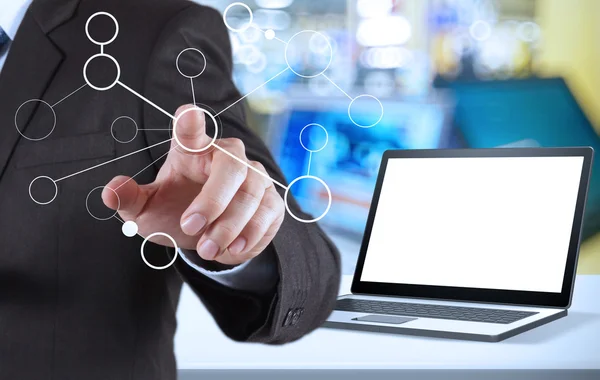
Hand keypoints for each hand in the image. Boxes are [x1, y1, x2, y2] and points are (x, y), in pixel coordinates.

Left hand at [102, 104, 284, 265]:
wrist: (209, 238)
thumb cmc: (176, 212)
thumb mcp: (147, 211)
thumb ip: (129, 200)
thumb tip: (110, 191)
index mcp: (192, 151)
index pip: (191, 131)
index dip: (190, 122)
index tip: (187, 113)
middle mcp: (227, 157)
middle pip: (232, 165)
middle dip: (213, 199)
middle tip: (190, 226)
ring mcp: (254, 177)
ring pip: (251, 194)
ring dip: (228, 226)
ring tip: (206, 249)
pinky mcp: (271, 200)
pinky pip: (268, 213)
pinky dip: (250, 234)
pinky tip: (232, 248)